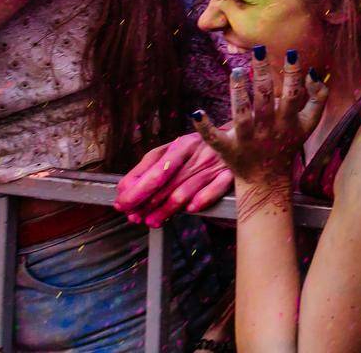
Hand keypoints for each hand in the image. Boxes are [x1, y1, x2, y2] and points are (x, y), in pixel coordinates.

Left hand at [115, 131, 232, 226]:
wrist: (238, 140)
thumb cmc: (198, 151)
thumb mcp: (172, 152)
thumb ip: (148, 169)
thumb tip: (123, 190)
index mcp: (181, 145)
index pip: (154, 170)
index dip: (136, 191)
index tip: (122, 205)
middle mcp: (197, 153)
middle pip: (167, 182)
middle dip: (147, 204)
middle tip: (135, 218)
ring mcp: (214, 164)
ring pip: (186, 190)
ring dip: (166, 210)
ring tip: (152, 221)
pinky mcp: (230, 174)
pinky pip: (215, 189)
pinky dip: (202, 200)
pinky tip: (190, 210)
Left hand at [192, 51, 325, 185]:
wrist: (268, 181)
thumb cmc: (288, 144)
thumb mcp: (308, 124)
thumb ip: (317, 99)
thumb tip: (313, 72)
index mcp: (288, 122)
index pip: (292, 95)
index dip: (293, 75)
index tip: (291, 53)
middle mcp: (268, 130)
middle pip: (265, 100)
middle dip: (263, 75)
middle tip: (259, 50)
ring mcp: (246, 140)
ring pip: (242, 115)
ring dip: (239, 93)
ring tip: (238, 71)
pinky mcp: (227, 149)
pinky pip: (214, 138)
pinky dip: (204, 127)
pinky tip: (196, 112)